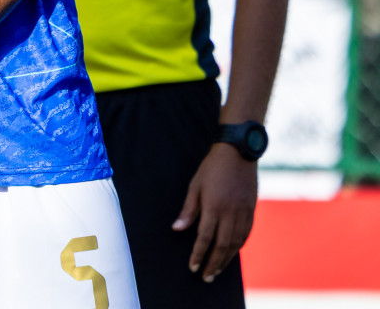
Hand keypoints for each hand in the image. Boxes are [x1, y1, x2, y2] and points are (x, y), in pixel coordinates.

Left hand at [174, 142, 257, 282]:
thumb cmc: (212, 168)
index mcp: (214, 207)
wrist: (238, 153)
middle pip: (222, 246)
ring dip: (226, 259)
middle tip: (206, 277)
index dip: (198, 254)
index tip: (192, 267)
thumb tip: (178, 229)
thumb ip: (189, 210)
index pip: (205, 238)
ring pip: (236, 243)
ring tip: (217, 270)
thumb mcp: (195, 185)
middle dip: (213, 263)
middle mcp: (231, 213)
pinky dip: (238, 247)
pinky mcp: (252, 211)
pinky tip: (231, 253)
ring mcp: (244, 213)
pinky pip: (246, 234)